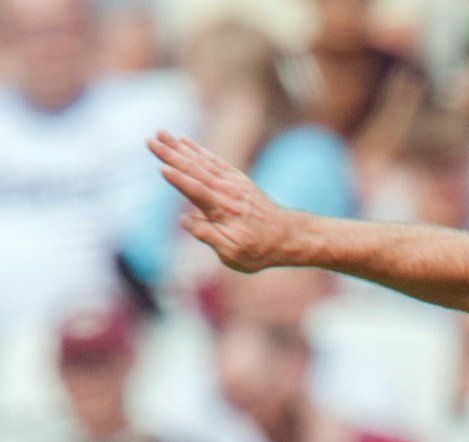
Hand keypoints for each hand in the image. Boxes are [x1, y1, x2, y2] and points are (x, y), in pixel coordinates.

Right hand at [148, 130, 295, 273]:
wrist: (289, 236)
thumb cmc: (259, 250)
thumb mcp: (233, 253)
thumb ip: (208, 236)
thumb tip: (184, 219)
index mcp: (223, 211)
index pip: (197, 192)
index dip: (179, 180)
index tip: (161, 167)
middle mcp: (227, 192)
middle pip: (195, 170)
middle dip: (171, 155)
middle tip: (150, 140)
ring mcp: (233, 184)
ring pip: (202, 162)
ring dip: (179, 147)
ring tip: (160, 133)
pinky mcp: (237, 180)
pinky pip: (215, 161)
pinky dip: (199, 150)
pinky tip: (184, 140)